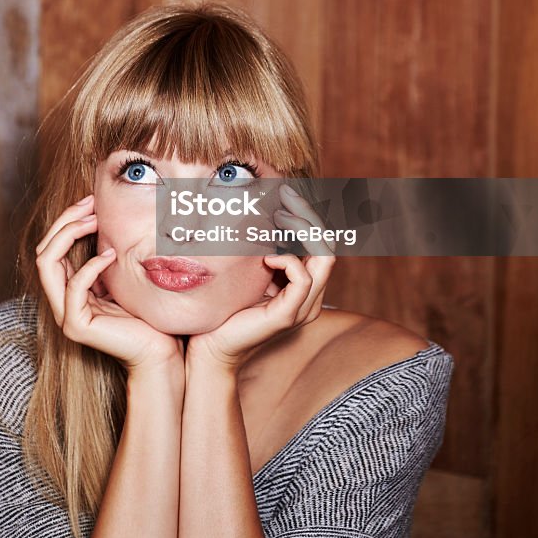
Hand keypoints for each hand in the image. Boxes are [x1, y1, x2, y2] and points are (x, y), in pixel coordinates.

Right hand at [35, 196, 184, 375]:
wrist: (159, 350)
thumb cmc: (146, 313)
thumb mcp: (121, 275)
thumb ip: (107, 255)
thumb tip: (105, 216)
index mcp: (70, 289)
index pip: (52, 248)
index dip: (67, 220)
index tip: (91, 200)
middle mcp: (62, 301)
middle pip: (43, 251)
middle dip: (64, 221)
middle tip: (90, 203)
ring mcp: (66, 315)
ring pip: (47, 264)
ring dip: (69, 234)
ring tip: (94, 220)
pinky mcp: (76, 326)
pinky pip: (74, 287)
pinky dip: (90, 265)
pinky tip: (110, 254)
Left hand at [187, 184, 335, 369]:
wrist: (208, 346)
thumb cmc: (226, 306)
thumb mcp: (250, 269)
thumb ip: (264, 248)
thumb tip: (264, 211)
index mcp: (305, 285)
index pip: (323, 242)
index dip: (310, 215)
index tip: (288, 192)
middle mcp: (311, 296)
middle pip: (328, 245)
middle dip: (309, 215)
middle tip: (286, 195)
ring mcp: (302, 307)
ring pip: (324, 257)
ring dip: (301, 230)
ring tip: (278, 218)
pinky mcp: (287, 316)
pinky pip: (303, 278)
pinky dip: (288, 260)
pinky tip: (267, 257)